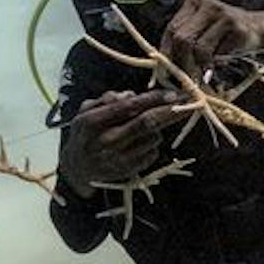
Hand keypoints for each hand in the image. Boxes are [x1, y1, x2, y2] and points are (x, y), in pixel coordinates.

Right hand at [59, 90, 182, 196]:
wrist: (77, 170)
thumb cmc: (85, 134)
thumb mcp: (86, 111)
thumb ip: (106, 99)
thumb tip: (130, 95)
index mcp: (92, 122)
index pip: (127, 107)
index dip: (152, 99)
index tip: (171, 93)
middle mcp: (106, 141)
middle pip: (146, 123)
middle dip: (169, 111)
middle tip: (186, 101)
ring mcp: (119, 158)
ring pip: (153, 137)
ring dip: (158, 128)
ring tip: (145, 127)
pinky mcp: (129, 171)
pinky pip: (152, 153)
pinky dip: (152, 144)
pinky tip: (141, 142)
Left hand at [159, 0, 263, 81]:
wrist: (259, 28)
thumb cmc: (225, 32)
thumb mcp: (203, 29)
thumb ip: (184, 41)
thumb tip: (162, 68)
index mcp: (194, 2)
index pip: (172, 29)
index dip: (166, 53)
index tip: (164, 72)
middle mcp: (207, 5)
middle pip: (183, 39)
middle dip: (182, 63)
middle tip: (184, 79)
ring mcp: (223, 15)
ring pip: (199, 49)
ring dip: (199, 66)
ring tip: (202, 73)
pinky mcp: (237, 29)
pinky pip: (218, 54)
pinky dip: (215, 64)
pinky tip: (220, 63)